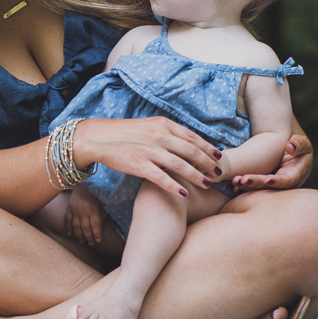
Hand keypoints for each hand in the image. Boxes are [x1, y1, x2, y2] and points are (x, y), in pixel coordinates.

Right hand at [64, 188, 106, 246]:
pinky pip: (67, 221)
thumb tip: (100, 229)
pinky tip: (71, 235)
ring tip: (82, 242)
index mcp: (94, 210)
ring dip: (79, 236)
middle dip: (89, 238)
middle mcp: (84, 211)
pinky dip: (68, 229)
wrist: (83, 184)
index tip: (99, 241)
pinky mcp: (68, 209)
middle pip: (86, 228)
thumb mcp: (101, 204)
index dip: (97, 234)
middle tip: (91, 244)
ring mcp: (75, 211)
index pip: (96, 225)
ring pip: (76, 227)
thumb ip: (101, 216)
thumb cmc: (95, 196)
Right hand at [73, 116, 223, 197]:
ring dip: (196, 176)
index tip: (218, 157)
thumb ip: (167, 132)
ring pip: (180, 166)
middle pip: (191, 151)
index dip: (207, 148)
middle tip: (218, 173)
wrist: (99, 138)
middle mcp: (159, 136)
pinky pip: (162, 178)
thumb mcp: (148, 124)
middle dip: (207, 163)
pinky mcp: (140, 165)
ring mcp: (150, 151)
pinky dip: (174, 187)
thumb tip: (186, 141)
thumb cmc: (124, 132)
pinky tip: (184, 194)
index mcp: (163, 124)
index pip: (192, 137)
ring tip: (207, 184)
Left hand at [232, 131, 313, 190]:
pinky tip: (234, 185)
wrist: (290, 152)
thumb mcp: (302, 144)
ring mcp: (273, 185)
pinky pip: (254, 187)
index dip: (277, 182)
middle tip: (243, 180)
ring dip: (247, 187)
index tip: (267, 180)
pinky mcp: (263, 184)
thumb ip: (298, 145)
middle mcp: (283, 184)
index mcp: (295, 176)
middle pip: (270, 188)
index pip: (287, 181)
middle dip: (257, 184)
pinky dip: (244, 187)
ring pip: (260, 189)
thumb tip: (290, 147)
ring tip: (235, 181)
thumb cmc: (298, 147)